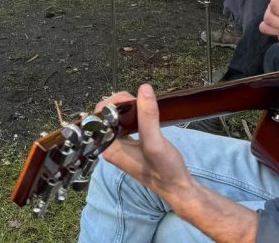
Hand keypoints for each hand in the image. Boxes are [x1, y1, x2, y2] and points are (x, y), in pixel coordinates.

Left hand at [99, 85, 195, 204]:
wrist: (177, 188)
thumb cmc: (165, 171)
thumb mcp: (155, 143)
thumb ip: (148, 117)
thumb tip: (144, 89)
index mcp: (109, 148)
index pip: (100, 115)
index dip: (114, 103)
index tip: (133, 100)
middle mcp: (111, 147)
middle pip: (107, 115)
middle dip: (121, 104)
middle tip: (139, 101)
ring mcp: (120, 147)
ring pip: (116, 119)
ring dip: (128, 109)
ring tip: (142, 106)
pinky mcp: (130, 146)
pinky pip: (125, 124)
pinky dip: (133, 115)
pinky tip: (142, 113)